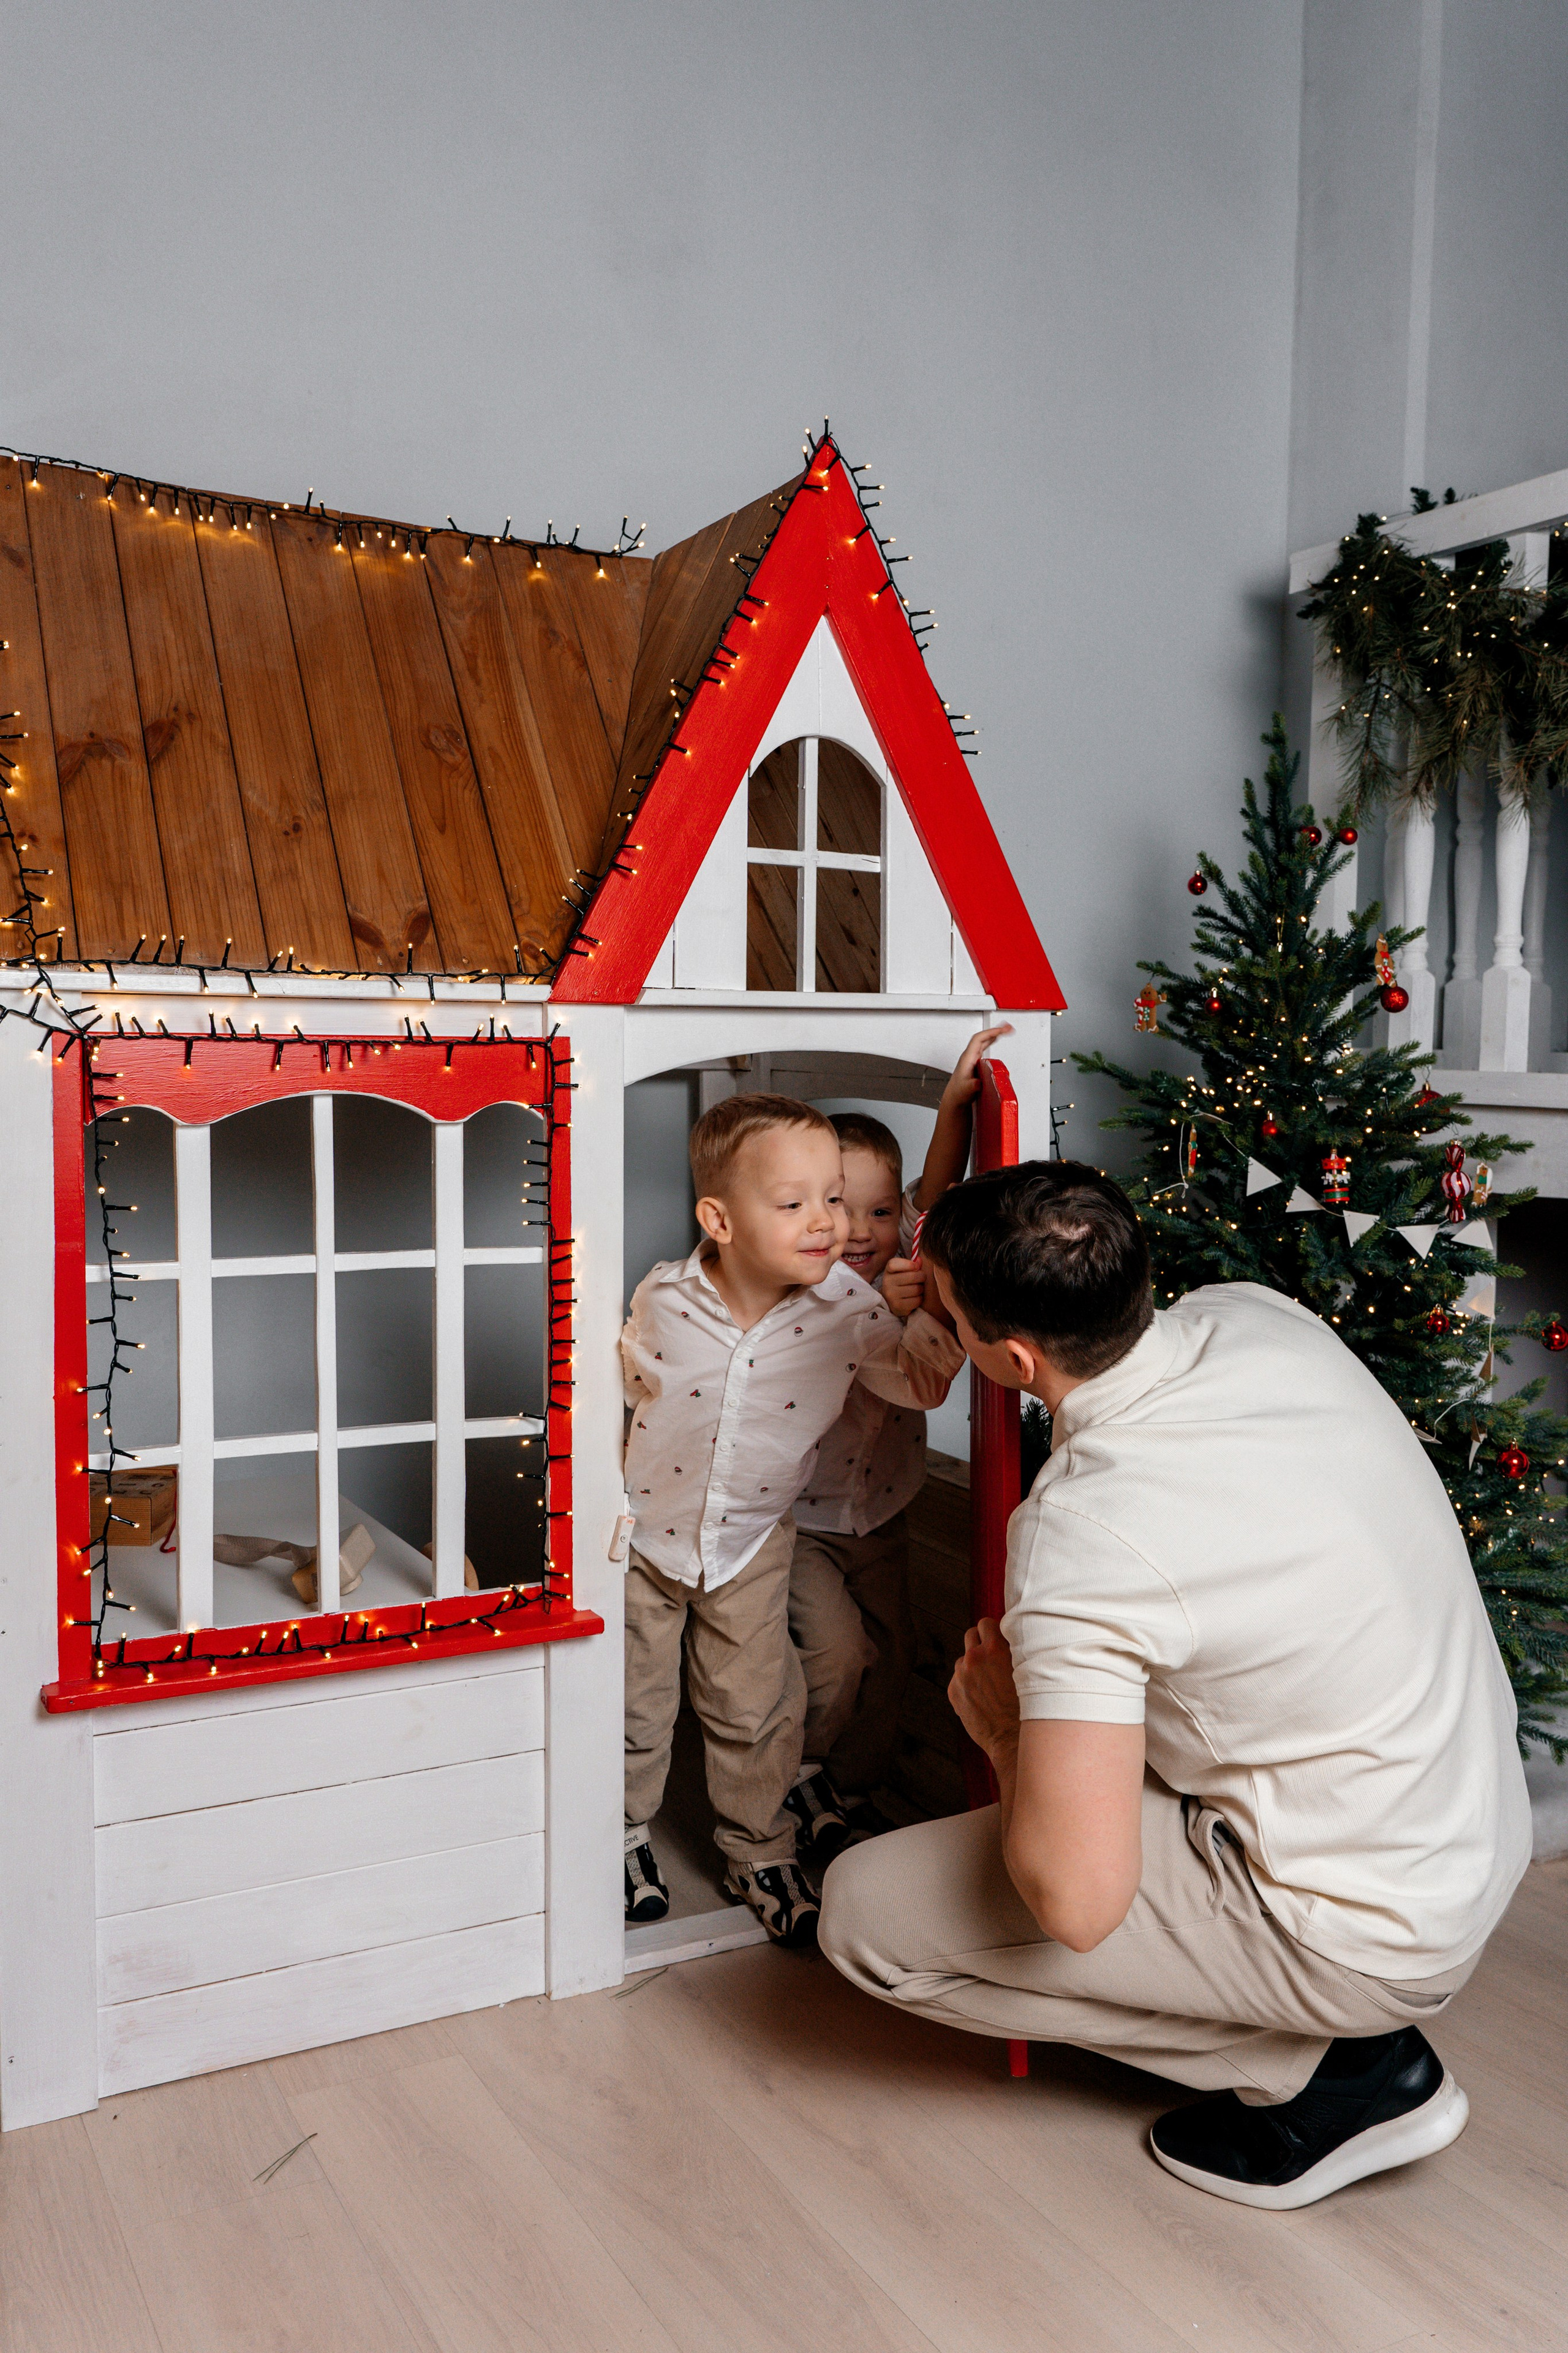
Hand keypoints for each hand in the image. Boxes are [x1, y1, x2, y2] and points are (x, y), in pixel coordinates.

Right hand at [880, 1257, 924, 1318]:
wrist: (891, 1302)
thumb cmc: (902, 1282)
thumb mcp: (904, 1271)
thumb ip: (913, 1264)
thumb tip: (919, 1260)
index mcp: (888, 1271)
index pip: (894, 1264)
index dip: (908, 1264)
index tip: (916, 1266)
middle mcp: (887, 1282)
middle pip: (912, 1276)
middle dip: (921, 1277)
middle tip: (921, 1279)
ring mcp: (891, 1295)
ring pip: (916, 1289)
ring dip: (921, 1289)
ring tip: (917, 1289)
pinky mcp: (898, 1306)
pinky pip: (917, 1300)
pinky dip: (919, 1299)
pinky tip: (914, 1298)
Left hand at [940, 1023, 1014, 1113]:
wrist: (955, 1098)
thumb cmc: (959, 1093)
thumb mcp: (966, 1090)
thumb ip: (973, 1086)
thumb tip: (978, 1082)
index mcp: (968, 1058)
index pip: (979, 1039)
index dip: (990, 1033)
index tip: (1002, 1030)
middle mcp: (970, 1056)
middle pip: (983, 1037)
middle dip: (996, 1030)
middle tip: (1008, 1027)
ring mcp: (972, 1058)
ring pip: (983, 1041)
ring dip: (994, 1034)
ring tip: (1005, 1029)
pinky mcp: (975, 1062)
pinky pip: (984, 1047)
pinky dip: (992, 1041)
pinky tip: (996, 1039)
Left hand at [948, 1619, 1020, 1761]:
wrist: (1012, 1739)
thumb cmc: (1026, 1706)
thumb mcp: (1028, 1670)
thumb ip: (1015, 1651)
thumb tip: (1011, 1637)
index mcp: (994, 1649)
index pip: (985, 1623)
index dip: (992, 1630)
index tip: (997, 1637)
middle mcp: (974, 1659)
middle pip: (970, 1635)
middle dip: (980, 1643)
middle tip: (992, 1656)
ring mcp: (961, 1676)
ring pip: (963, 1659)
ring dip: (973, 1665)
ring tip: (989, 1682)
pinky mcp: (953, 1692)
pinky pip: (957, 1679)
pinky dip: (967, 1684)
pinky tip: (982, 1696)